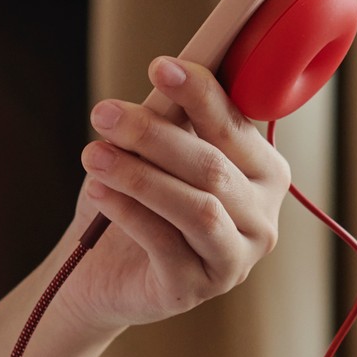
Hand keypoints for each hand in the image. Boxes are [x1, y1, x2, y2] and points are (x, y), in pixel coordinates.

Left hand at [55, 56, 290, 339]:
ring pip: (197, 208)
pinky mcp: (198, 289)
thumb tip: (168, 72)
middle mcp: (262, 217)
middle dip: (154, 134)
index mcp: (263, 172)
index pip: (235, 126)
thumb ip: (170, 118)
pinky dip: (130, 212)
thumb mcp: (154, 153)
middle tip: (105, 113)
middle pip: (213, 167)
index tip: (160, 67)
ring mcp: (236, 259)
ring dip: (140, 175)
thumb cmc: (138, 201)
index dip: (201, 94)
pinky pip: (167, 245)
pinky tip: (100, 191)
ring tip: (93, 155)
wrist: (104, 269)